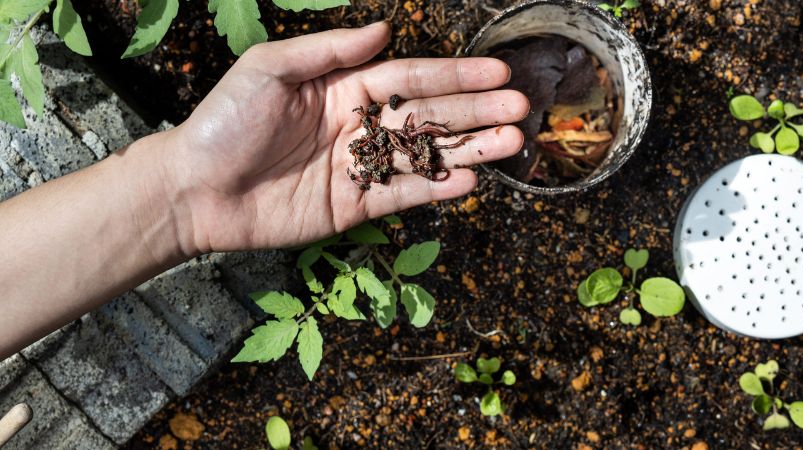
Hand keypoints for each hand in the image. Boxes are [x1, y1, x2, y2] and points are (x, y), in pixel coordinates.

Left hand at [162, 22, 527, 253]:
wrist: (193, 191)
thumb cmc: (224, 122)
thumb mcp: (270, 69)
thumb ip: (331, 52)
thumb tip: (384, 30)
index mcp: (345, 88)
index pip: (413, 78)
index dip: (456, 76)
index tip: (497, 73)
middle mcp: (360, 125)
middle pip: (431, 116)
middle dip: (477, 112)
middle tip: (522, 110)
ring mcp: (360, 167)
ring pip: (426, 156)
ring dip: (471, 150)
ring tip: (513, 143)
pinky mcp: (353, 206)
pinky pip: (403, 195)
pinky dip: (436, 190)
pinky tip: (470, 181)